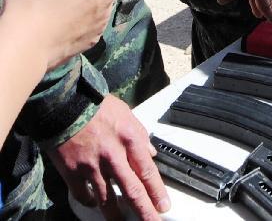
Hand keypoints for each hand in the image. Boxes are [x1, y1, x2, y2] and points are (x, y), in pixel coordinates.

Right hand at [48, 94, 169, 219]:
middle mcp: (114, 156)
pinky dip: (90, 202)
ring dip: (116, 215)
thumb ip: (140, 135)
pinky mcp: (73, 172)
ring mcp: (92, 166)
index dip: (157, 192)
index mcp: (130, 139)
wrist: (65, 104)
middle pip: (132, 190)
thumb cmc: (97, 105)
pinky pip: (83, 195)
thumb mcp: (126, 114)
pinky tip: (95, 204)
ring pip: (107, 199)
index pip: (147, 171)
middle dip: (144, 211)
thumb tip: (151, 153)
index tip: (164, 206)